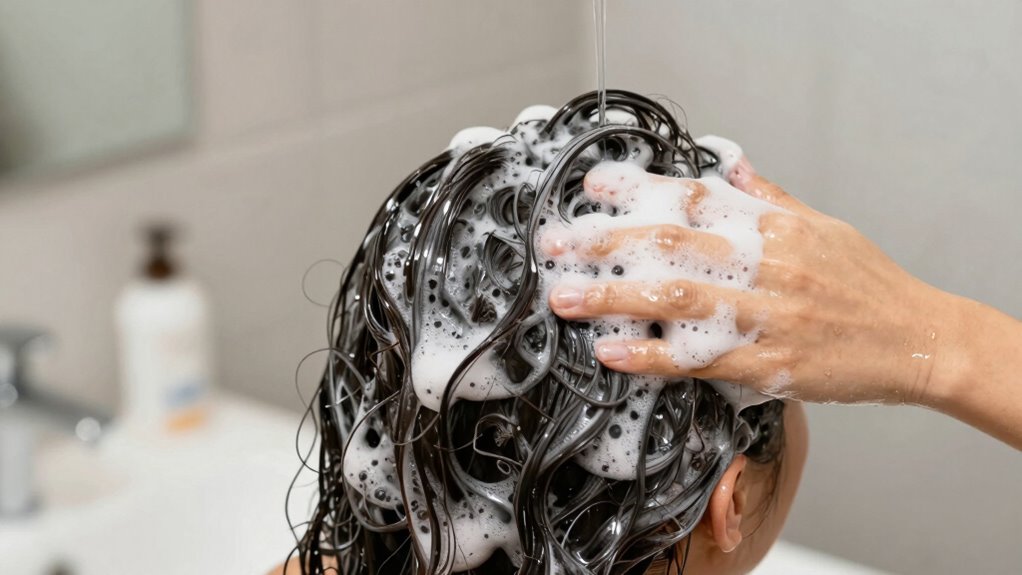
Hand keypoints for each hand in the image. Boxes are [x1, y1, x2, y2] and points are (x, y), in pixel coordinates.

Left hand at [545, 155, 962, 406]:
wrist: (917, 340)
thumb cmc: (868, 284)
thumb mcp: (822, 226)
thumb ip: (769, 198)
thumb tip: (730, 169)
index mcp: (774, 226)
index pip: (693, 198)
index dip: (638, 191)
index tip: (593, 188)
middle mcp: (766, 264)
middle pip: (671, 246)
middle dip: (607, 244)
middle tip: (558, 246)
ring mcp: (766, 314)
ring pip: (676, 299)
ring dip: (612, 297)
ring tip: (565, 298)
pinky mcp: (768, 363)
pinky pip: (697, 358)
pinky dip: (650, 355)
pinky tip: (612, 352)